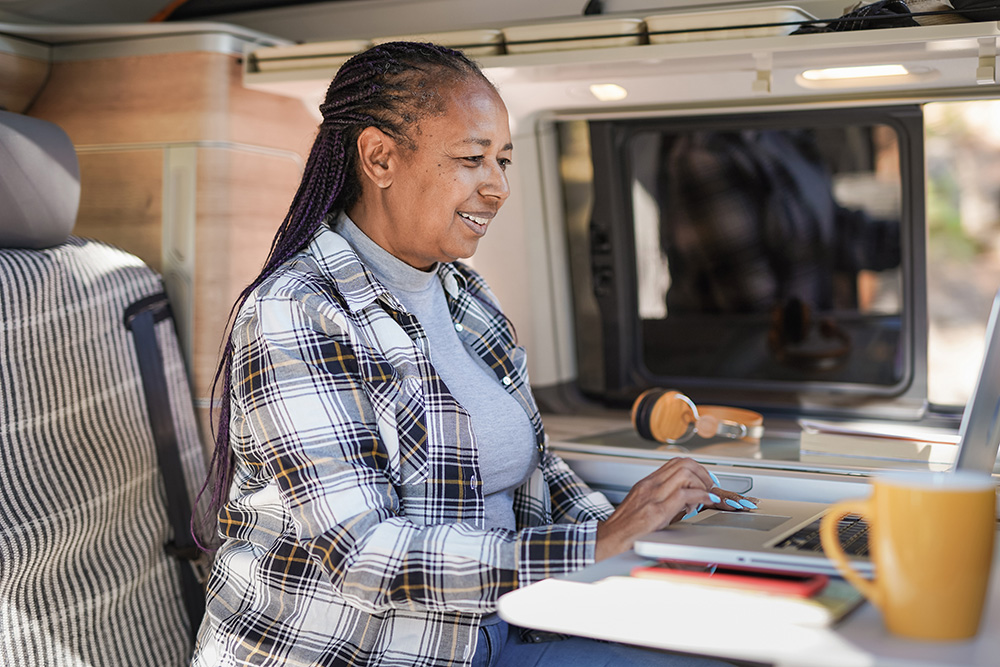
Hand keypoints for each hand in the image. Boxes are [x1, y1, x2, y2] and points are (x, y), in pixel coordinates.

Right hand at [595, 457, 718, 560]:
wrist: (609, 540)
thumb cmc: (626, 528)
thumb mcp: (645, 506)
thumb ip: (665, 500)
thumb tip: (689, 501)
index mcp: (647, 483)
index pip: (676, 463)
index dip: (697, 468)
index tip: (706, 480)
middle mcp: (649, 485)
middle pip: (683, 463)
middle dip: (704, 474)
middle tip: (711, 487)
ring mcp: (652, 497)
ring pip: (685, 474)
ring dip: (703, 484)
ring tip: (708, 497)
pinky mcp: (656, 512)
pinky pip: (685, 495)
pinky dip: (701, 496)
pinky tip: (707, 503)